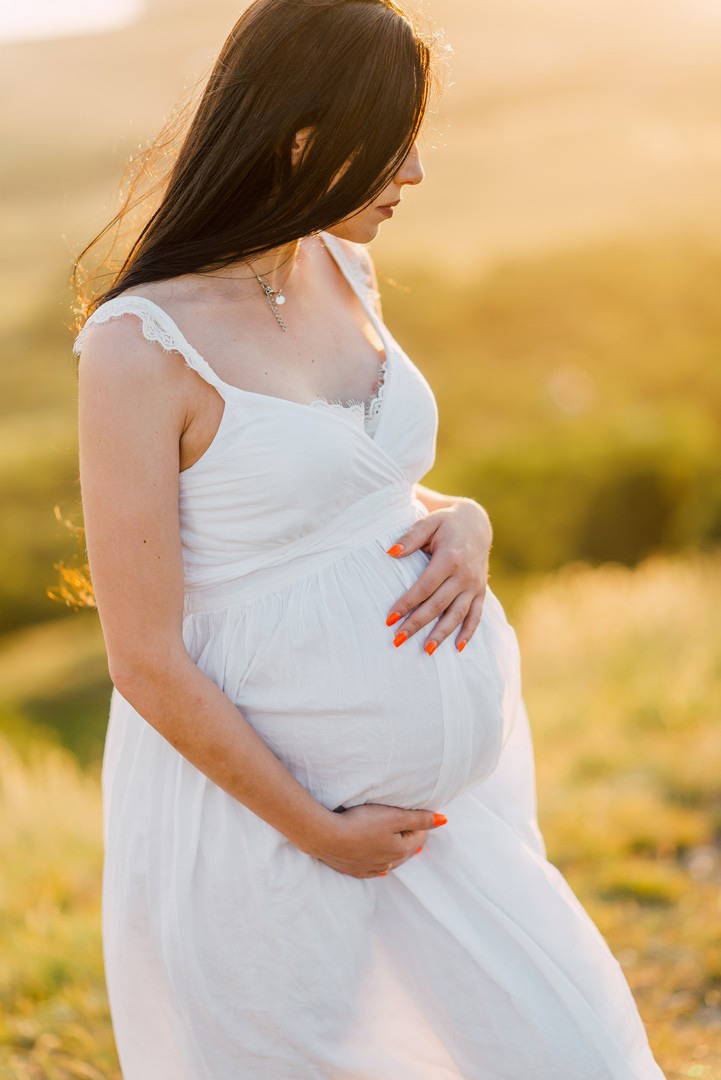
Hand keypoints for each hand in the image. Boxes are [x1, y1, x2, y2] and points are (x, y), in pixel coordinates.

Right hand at [304, 803, 446, 877]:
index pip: (419, 837)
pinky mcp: (353, 869)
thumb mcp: (393, 816)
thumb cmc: (360, 823)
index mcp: (400, 850)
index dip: (421, 824)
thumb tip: (444, 820)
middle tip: (417, 832)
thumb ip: (419, 818)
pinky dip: (379, 864)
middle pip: (406, 851)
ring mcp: (369, 868)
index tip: (421, 815)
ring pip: (390, 861)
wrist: (325, 836)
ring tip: (402, 847)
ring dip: (397, 853)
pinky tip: (381, 867)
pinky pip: (372, 869)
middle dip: (412, 840)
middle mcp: (387, 863)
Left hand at [385, 498, 491, 653]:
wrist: (476, 522)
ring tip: (426, 650)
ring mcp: (474, 585)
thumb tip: (391, 553)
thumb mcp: (428, 522)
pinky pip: (476, 615)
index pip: (424, 587)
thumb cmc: (446, 523)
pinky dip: (469, 632)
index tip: (389, 618)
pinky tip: (458, 648)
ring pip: (457, 615)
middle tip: (397, 639)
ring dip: (442, 634)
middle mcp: (464, 575)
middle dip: (417, 624)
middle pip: (438, 605)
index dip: (406, 603)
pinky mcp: (480, 591)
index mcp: (449, 559)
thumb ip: (411, 537)